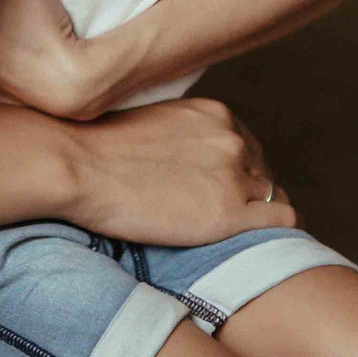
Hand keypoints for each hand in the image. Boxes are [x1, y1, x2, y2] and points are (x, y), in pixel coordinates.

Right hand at [61, 96, 297, 246]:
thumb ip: (181, 133)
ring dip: (257, 213)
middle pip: (261, 170)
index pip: (247, 146)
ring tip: (235, 234)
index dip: (236, 170)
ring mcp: (232, 176)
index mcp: (214, 114)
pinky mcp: (228, 215)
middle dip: (247, 191)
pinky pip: (283, 220)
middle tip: (219, 215)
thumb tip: (183, 158)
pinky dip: (278, 231)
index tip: (218, 190)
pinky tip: (258, 243)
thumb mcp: (152, 121)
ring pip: (273, 196)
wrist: (74, 165)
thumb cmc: (95, 147)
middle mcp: (231, 140)